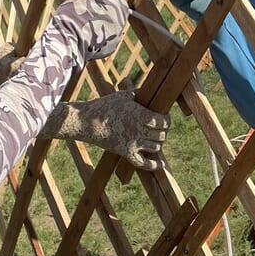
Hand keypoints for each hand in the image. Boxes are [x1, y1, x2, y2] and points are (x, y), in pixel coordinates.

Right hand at [37, 91, 168, 170]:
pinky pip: (143, 163)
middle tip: (160, 128)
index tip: (165, 118)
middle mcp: (139, 131)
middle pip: (161, 135)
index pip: (163, 122)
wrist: (88, 122)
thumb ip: (138, 94)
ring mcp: (133, 143)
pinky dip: (154, 165)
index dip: (167, 121)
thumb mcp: (123, 96)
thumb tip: (149, 90)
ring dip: (158, 143)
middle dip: (163, 131)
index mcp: (140, 115)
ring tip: (156, 138)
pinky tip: (162, 163)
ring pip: (155, 147)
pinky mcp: (126, 153)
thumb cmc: (105, 106)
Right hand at [56, 0, 128, 59]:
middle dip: (107, 8)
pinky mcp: (112, 45)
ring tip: (87, 22)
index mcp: (117, 2)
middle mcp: (121, 18)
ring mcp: (118, 33)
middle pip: (117, 9)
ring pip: (113, 23)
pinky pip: (108, 36)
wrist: (68, 39)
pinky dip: (100, 33)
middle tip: (90, 9)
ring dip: (104, 21)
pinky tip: (88, 32)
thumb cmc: (74, 14)